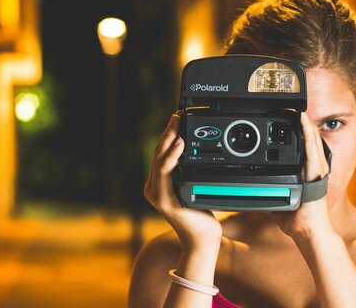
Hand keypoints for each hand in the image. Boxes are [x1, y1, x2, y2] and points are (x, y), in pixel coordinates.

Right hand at [144, 111, 221, 249]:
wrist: (202, 239)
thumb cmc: (200, 214)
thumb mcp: (194, 186)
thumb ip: (189, 170)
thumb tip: (193, 147)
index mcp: (157, 183)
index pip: (161, 153)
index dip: (168, 134)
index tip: (178, 117)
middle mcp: (153, 187)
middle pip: (158, 153)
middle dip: (168, 131)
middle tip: (177, 115)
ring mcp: (156, 194)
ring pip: (160, 159)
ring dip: (169, 139)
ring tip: (177, 124)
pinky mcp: (163, 201)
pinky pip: (166, 173)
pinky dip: (172, 157)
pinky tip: (179, 144)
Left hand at [271, 113, 333, 239]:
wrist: (309, 232)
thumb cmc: (297, 219)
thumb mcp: (278, 198)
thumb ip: (267, 189)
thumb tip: (251, 188)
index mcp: (307, 171)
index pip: (303, 145)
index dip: (297, 129)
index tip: (286, 116)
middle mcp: (315, 168)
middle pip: (309, 138)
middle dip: (300, 121)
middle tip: (289, 106)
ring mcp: (317, 170)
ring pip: (311, 140)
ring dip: (303, 123)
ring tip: (295, 108)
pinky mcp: (316, 174)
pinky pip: (311, 150)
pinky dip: (307, 134)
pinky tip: (302, 121)